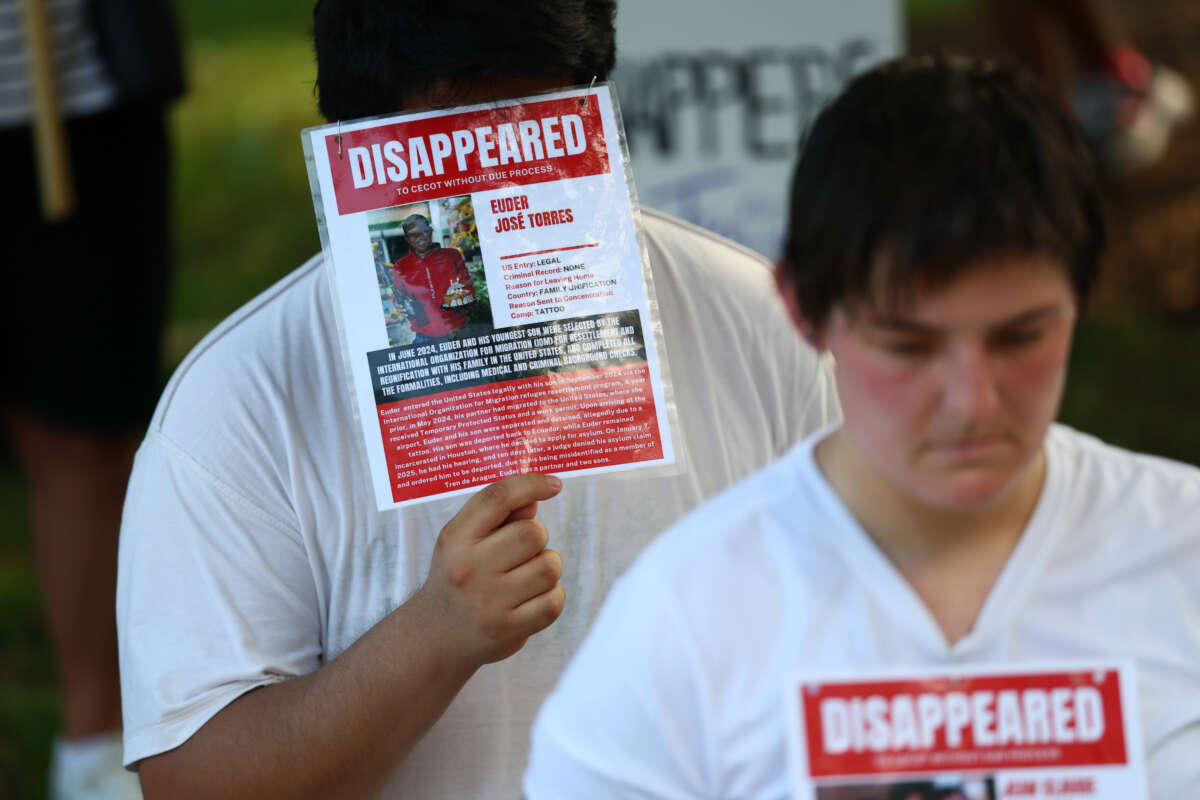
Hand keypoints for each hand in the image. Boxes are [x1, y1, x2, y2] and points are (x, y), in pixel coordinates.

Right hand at [413, 474, 565, 668]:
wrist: (435, 636)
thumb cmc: (458, 577)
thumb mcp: (463, 541)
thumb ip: (498, 516)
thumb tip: (535, 497)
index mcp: (456, 538)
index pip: (498, 497)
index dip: (531, 484)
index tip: (554, 484)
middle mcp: (468, 568)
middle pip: (532, 532)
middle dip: (538, 538)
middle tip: (523, 552)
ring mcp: (488, 601)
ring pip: (549, 566)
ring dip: (547, 567)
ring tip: (527, 576)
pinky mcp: (507, 629)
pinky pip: (554, 601)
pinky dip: (552, 596)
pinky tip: (533, 598)